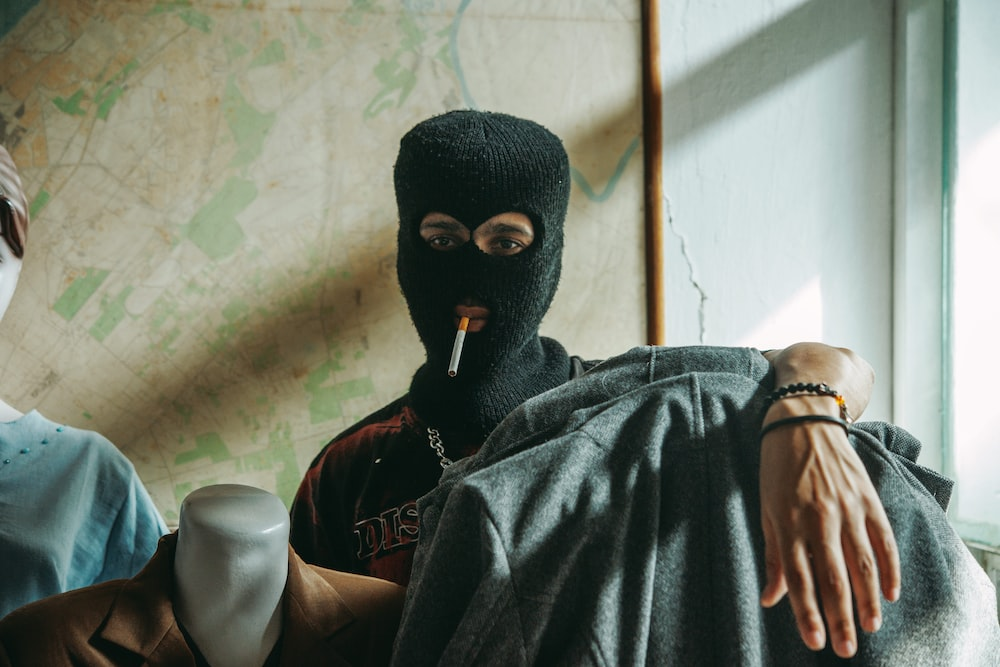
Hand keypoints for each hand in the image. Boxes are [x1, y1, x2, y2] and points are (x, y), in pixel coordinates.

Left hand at [759, 402, 899, 658]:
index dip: (807, 613)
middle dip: (840, 617)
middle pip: (833, 578)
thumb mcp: (766, 509)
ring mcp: (847, 507)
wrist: (803, 421)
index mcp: (788, 522)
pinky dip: (889, 568)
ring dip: (868, 601)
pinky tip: (890, 593)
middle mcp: (819, 518)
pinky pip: (883, 540)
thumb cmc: (777, 469)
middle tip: (845, 648)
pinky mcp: (867, 498)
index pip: (799, 578)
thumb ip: (773, 556)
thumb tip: (771, 599)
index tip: (814, 642)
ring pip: (862, 564)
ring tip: (870, 627)